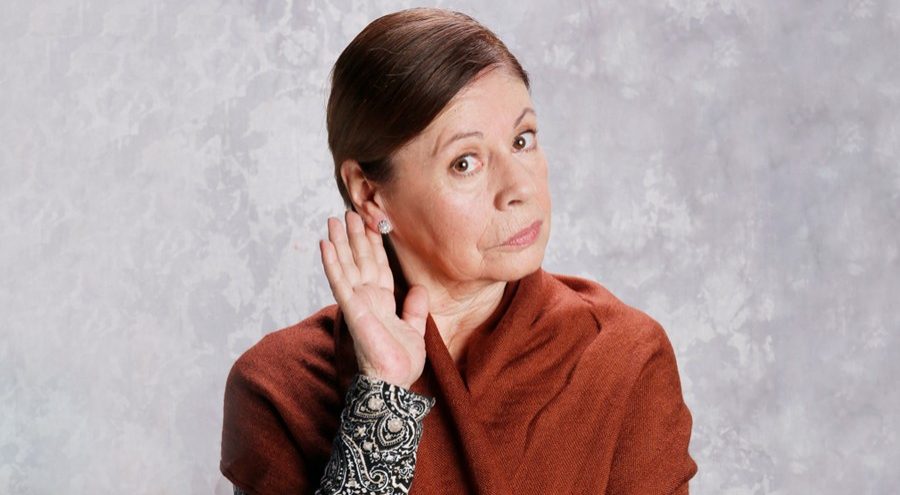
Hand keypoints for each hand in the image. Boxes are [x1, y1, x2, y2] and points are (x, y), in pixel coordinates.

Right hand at [319, 211, 429, 388]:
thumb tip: (418, 288)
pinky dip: (332, 262)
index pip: (377, 266)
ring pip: (347, 265)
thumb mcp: (415, 330)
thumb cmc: (401, 363)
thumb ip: (414, 308)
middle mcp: (367, 299)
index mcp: (382, 302)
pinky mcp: (352, 309)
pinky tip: (325, 245)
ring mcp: (358, 303)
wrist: (394, 383)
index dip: (374, 245)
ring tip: (333, 220)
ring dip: (340, 242)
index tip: (371, 224)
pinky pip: (340, 282)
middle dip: (354, 236)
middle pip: (360, 260)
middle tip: (349, 212)